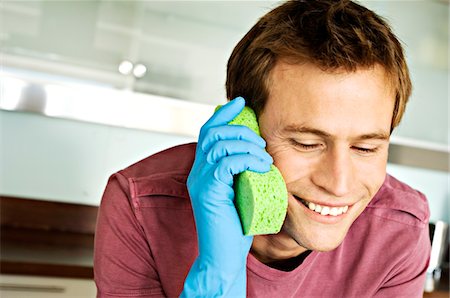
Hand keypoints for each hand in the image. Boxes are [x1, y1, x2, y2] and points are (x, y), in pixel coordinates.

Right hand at [181, 97, 272, 296]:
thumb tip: (260, 154)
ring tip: (264, 158)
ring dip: (248, 145)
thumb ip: (242, 172)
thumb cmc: (235, 226)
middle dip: (241, 129)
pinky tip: (261, 167)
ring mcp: (201, 181)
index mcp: (204, 170)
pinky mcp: (208, 191)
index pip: (208, 131)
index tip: (241, 102)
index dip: (223, 114)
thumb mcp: (240, 191)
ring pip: (220, 145)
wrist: (223, 256)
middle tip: (261, 142)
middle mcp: (198, 172)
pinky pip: (226, 163)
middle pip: (213, 132)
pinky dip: (247, 160)